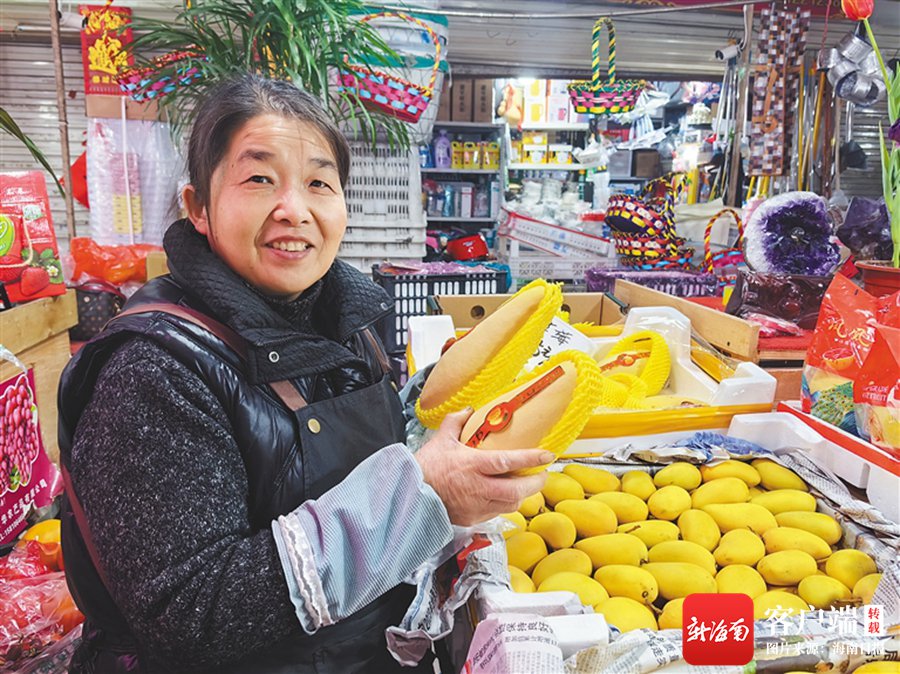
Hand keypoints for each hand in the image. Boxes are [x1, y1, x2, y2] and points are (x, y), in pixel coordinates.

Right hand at [415, 409, 551, 525]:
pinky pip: (497, 512)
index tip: (547, 455)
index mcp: (472, 465)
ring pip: (511, 504)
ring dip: (523, 495)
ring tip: (526, 485)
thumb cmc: (423, 469)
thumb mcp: (440, 440)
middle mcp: (478, 488)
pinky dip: (506, 504)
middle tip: (542, 474)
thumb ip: (456, 422)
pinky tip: (505, 496)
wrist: (408, 496)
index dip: (531, 458)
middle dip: (535, 483)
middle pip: (517, 490)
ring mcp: (477, 506)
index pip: (508, 461)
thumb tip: (468, 410)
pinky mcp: (473, 518)